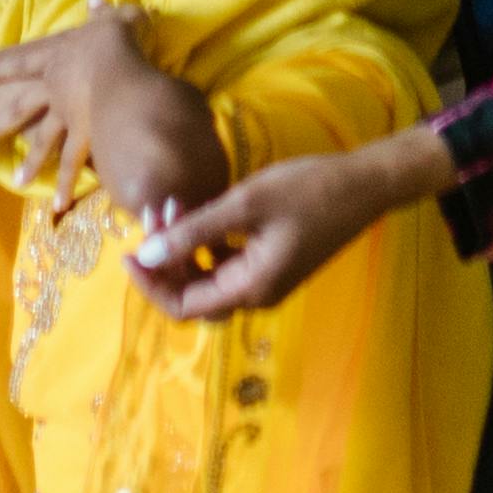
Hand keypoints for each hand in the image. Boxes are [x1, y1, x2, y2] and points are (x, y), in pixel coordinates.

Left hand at [0, 4, 223, 227]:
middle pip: (18, 108)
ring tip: (16, 181)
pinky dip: (68, 183)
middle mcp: (54, 90)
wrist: (121, 75)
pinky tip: (58, 203)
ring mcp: (68, 117)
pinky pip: (75, 164)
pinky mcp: (86, 138)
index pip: (19, 61)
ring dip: (31, 163)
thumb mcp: (112, 19)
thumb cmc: (114, 44)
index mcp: (55, 58)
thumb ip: (103, 11)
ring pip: (43, 142)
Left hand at [132, 132, 429, 317]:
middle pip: (192, 295)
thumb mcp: (244, 206)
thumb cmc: (307, 191)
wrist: (365, 184)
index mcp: (250, 289)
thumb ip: (193, 233)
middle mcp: (256, 294)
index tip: (128, 251)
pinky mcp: (272, 261)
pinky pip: (225, 263)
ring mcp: (266, 279)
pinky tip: (200, 210)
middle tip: (155, 215)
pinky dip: (205, 242)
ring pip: (207, 277)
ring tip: (173, 206)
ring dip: (183, 248)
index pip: (183, 308)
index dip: (150, 285)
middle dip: (164, 261)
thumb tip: (144, 257)